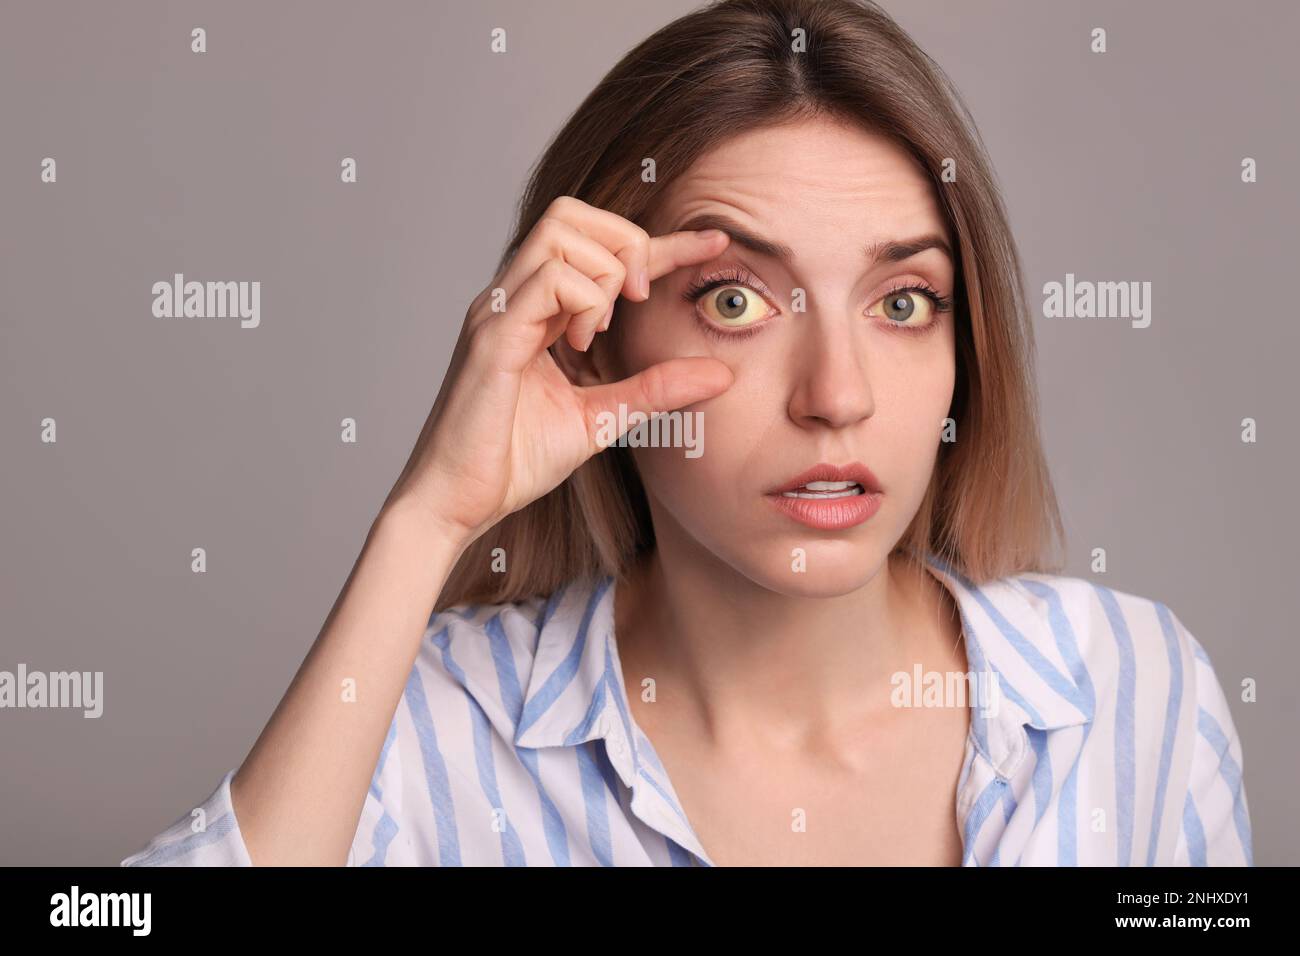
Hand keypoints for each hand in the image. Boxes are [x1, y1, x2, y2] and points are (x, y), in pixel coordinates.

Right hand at [385, 195, 733, 543]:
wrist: (457, 503)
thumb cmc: (514, 460)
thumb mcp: (603, 418)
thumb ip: (656, 390)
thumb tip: (722, 374)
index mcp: (536, 310)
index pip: (600, 249)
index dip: (662, 241)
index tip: (715, 243)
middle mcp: (513, 298)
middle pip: (573, 214)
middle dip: (626, 242)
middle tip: (640, 298)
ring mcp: (499, 311)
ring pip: (560, 233)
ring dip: (603, 273)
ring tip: (601, 331)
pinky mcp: (492, 336)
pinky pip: (546, 281)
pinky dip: (582, 302)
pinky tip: (580, 343)